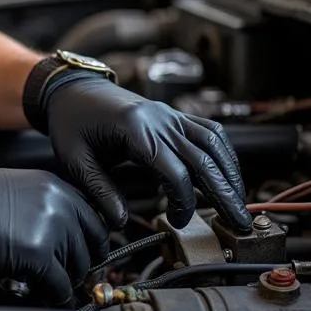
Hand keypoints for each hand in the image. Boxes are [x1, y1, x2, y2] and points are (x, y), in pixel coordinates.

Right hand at [0, 165, 109, 306]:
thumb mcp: (18, 189)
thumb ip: (45, 207)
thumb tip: (59, 234)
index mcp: (56, 188)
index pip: (93, 220)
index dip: (93, 243)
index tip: (90, 255)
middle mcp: (60, 206)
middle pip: (89, 246)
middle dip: (82, 265)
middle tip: (74, 277)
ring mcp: (51, 231)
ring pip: (77, 268)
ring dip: (68, 281)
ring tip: (57, 288)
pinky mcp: (39, 256)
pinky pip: (60, 285)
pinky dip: (57, 295)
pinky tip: (49, 297)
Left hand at [41, 72, 249, 230]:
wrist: (72, 88)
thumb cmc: (71, 122)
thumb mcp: (74, 158)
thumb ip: (98, 190)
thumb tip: (120, 222)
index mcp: (134, 128)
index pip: (174, 170)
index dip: (183, 201)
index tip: (176, 221)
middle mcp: (159, 118)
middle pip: (203, 158)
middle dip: (224, 193)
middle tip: (240, 222)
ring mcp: (169, 114)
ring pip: (213, 142)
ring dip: (230, 173)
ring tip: (239, 202)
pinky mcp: (173, 114)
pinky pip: (208, 130)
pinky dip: (223, 152)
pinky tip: (228, 173)